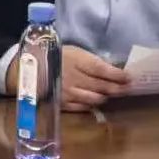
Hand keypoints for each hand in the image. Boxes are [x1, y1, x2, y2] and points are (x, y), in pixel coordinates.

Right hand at [5, 45, 129, 111]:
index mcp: (77, 60)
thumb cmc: (54, 56)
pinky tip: (96, 100)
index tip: (129, 77)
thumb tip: (111, 68)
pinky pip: (82, 107)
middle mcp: (74, 78)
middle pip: (101, 86)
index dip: (117, 75)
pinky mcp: (62, 103)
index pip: (101, 69)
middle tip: (128, 88)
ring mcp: (68, 92)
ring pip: (94, 99)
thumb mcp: (73, 52)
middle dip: (117, 88)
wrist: (28, 68)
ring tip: (113, 94)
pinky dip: (91, 104)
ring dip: (106, 96)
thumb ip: (90, 61)